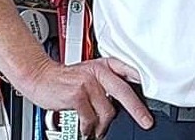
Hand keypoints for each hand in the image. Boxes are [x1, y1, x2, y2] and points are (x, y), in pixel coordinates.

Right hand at [21, 56, 153, 137]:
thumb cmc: (65, 78)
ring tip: (97, 129)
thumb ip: (106, 81)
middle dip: (138, 110)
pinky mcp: (77, 95)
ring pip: (107, 111)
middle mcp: (98, 71)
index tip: (154, 93)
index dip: (143, 81)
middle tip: (146, 122)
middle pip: (124, 92)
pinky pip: (91, 118)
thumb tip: (124, 100)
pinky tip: (86, 128)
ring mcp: (88, 82)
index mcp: (104, 64)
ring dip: (103, 125)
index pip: (128, 70)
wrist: (40, 76)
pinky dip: (89, 127)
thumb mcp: (89, 72)